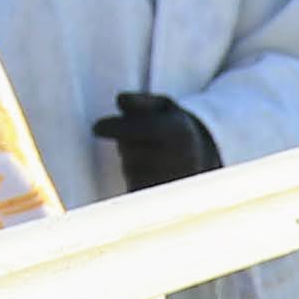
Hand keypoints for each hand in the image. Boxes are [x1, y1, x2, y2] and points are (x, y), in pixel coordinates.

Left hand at [90, 90, 219, 191]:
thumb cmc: (173, 128)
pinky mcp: (165, 198)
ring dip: (130, 162)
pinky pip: (134, 187)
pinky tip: (148, 171)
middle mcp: (179, 158)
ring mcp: (174, 181)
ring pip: (131, 170)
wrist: (202, 160)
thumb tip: (119, 100)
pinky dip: (134, 178)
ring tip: (147, 155)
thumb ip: (141, 102)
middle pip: (131, 150)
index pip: (139, 129)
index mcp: (178, 132)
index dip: (114, 128)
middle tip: (135, 139)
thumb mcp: (163, 107)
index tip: (96, 127)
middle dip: (124, 143)